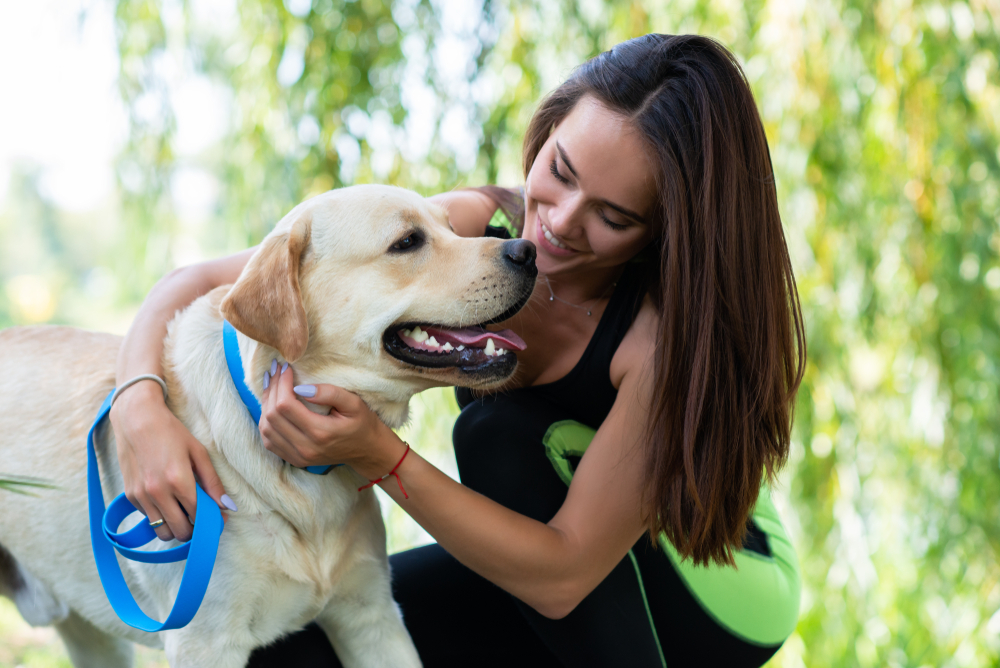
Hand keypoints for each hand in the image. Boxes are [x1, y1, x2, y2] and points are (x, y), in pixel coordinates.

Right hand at [110, 381, 232, 541]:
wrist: (136, 420)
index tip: (219, 519)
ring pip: (162, 532)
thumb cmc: (171, 433)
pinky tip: (167, 500)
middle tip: (202, 519)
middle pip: (181, 531)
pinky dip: (160, 516)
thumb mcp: (198, 452)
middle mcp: (158, 492)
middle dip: (195, 530)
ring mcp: (141, 496)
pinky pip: (149, 518)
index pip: (199, 516)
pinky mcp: (130, 496)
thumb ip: (213, 482)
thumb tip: (228, 506)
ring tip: (185, 514)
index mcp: (178, 481)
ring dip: (176, 528)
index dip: (212, 522)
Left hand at [258, 362, 400, 477]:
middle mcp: (305, 447)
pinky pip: (269, 440)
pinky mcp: (294, 459)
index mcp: (320, 432)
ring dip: (265, 404)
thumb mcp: (354, 403)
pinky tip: (272, 406)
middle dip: (272, 389)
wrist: (367, 450)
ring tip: (272, 385)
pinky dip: (265, 421)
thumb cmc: (363, 423)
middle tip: (276, 371)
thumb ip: (330, 393)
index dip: (281, 383)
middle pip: (272, 416)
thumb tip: (300, 387)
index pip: (285, 405)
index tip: (285, 368)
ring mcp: (298, 456)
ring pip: (266, 429)